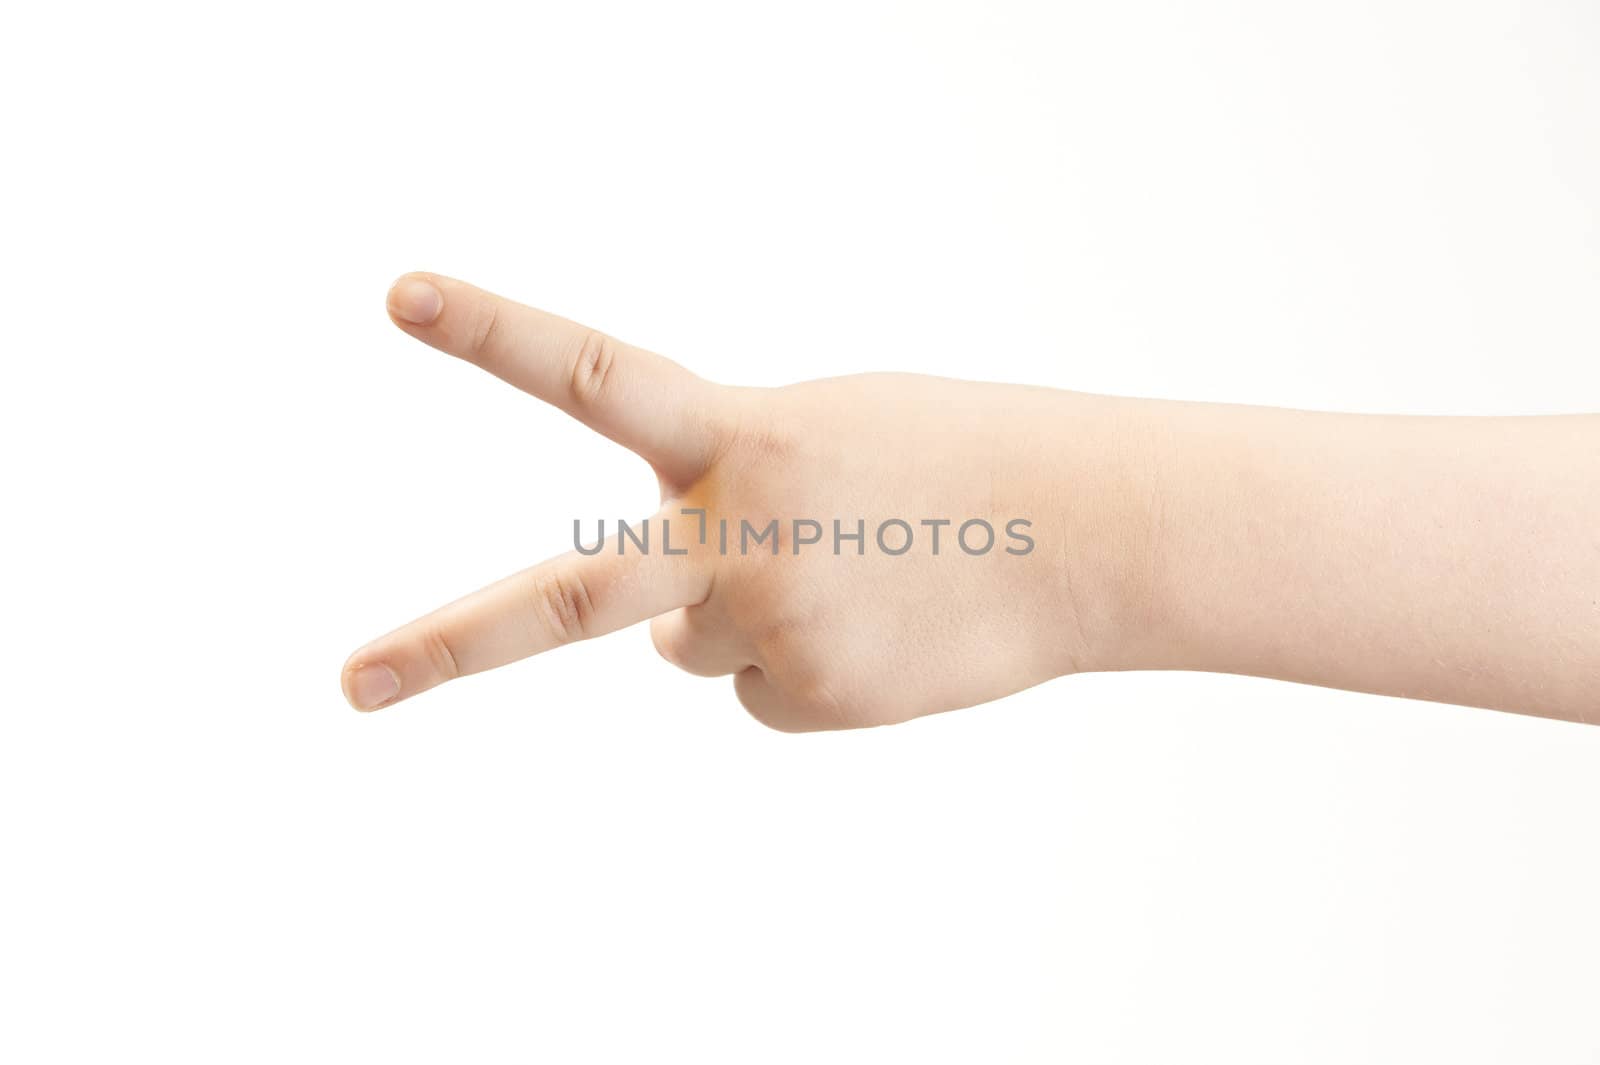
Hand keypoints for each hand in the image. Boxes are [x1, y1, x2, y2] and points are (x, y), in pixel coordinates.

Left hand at [340, 273, 1145, 729]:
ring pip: (694, 648)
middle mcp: (738, 538)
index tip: (399, 293)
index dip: (494, 330)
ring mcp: (772, 629)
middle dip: (448, 648)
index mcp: (740, 435)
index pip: (597, 375)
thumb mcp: (823, 432)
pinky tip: (881, 632)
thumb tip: (664, 643)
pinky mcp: (812, 700)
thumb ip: (719, 497)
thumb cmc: (954, 458)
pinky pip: (764, 692)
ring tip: (859, 579)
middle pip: (565, 599)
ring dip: (749, 619)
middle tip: (346, 685)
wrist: (1090, 533)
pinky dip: (808, 666)